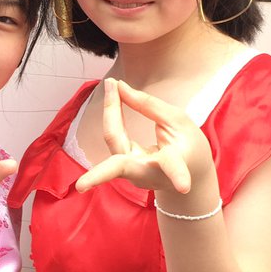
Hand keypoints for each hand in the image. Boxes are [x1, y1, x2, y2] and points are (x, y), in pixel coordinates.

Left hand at [75, 78, 213, 197]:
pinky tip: (113, 94)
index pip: (172, 168)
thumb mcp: (178, 121)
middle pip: (118, 169)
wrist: (190, 176)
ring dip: (111, 111)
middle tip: (80, 186)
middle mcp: (146, 174)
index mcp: (170, 167)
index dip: (178, 175)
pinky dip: (114, 113)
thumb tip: (119, 87)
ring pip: (114, 140)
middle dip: (98, 176)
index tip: (183, 186)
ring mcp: (131, 174)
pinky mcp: (123, 167)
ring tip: (112, 85)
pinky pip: (114, 136)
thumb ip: (149, 105)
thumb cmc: (189, 147)